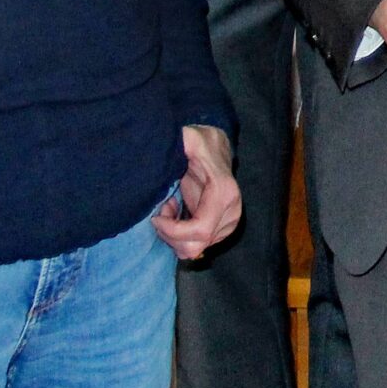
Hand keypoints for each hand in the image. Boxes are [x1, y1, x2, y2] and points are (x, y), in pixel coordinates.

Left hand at [152, 125, 243, 258]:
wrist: (215, 147)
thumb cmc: (199, 143)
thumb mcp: (188, 138)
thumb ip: (183, 141)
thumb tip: (175, 146)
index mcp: (224, 194)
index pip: (200, 231)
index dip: (172, 231)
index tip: (155, 217)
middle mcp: (231, 212)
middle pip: (195, 246)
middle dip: (170, 235)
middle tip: (161, 212)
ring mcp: (229, 223)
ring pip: (194, 249)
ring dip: (174, 235)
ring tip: (169, 210)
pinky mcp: (223, 229)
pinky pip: (196, 246)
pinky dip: (180, 235)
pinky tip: (177, 215)